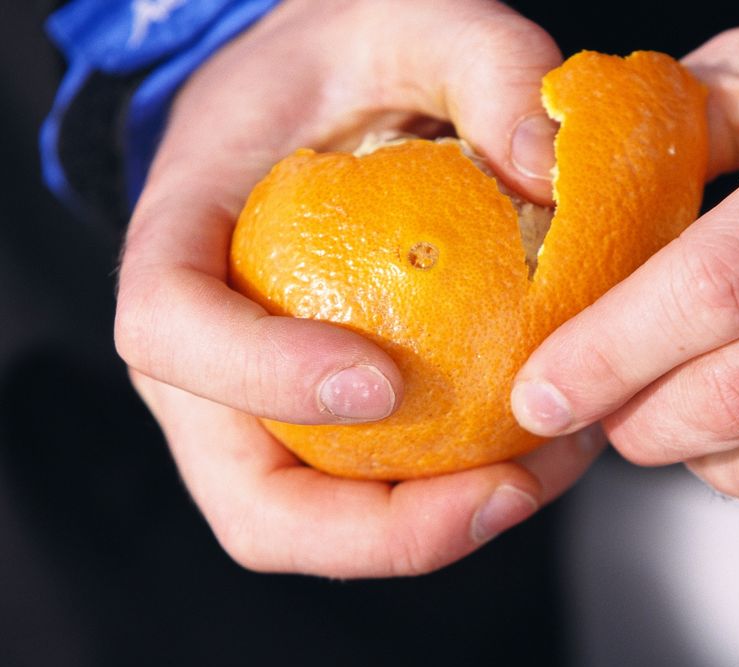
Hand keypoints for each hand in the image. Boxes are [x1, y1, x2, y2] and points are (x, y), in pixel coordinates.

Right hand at [115, 0, 594, 576]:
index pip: (170, 329)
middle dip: (373, 529)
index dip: (256, 376)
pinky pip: (381, 491)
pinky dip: (459, 496)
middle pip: (247, 494)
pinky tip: (546, 452)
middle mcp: (209, 352)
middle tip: (505, 492)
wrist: (327, 95)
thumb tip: (553, 161)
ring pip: (323, 520)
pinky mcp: (330, 422)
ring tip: (550, 473)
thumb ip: (483, 63)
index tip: (380, 382)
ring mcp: (267, 402)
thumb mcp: (413, 20)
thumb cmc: (347, 61)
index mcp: (182, 240)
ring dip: (436, 529)